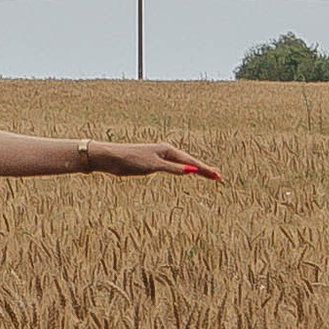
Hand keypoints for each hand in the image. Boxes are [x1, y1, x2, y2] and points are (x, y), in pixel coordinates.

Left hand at [95, 139, 218, 180]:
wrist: (111, 158)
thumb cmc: (131, 160)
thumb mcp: (153, 166)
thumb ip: (173, 169)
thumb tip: (192, 171)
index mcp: (168, 151)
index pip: (191, 163)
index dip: (205, 170)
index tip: (218, 176)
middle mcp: (166, 151)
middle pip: (189, 162)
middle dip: (204, 169)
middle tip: (218, 176)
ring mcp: (160, 156)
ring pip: (182, 164)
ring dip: (195, 169)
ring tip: (207, 174)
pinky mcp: (152, 162)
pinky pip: (174, 166)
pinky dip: (183, 170)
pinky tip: (185, 172)